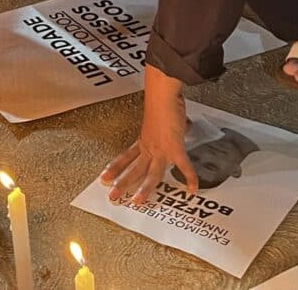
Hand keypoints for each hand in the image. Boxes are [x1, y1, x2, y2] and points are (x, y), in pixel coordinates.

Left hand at [99, 67, 196, 204]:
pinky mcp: (175, 148)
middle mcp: (149, 147)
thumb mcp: (158, 119)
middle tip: (113, 196)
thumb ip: (164, 127)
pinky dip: (190, 178)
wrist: (163, 95)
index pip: (126, 157)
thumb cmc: (161, 101)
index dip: (116, 168)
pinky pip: (184, 167)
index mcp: (143, 140)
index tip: (105, 177)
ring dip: (144, 189)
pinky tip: (192, 189)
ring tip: (138, 202)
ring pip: (150, 174)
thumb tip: (176, 125)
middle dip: (123, 183)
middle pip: (134, 169)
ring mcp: (161, 149)